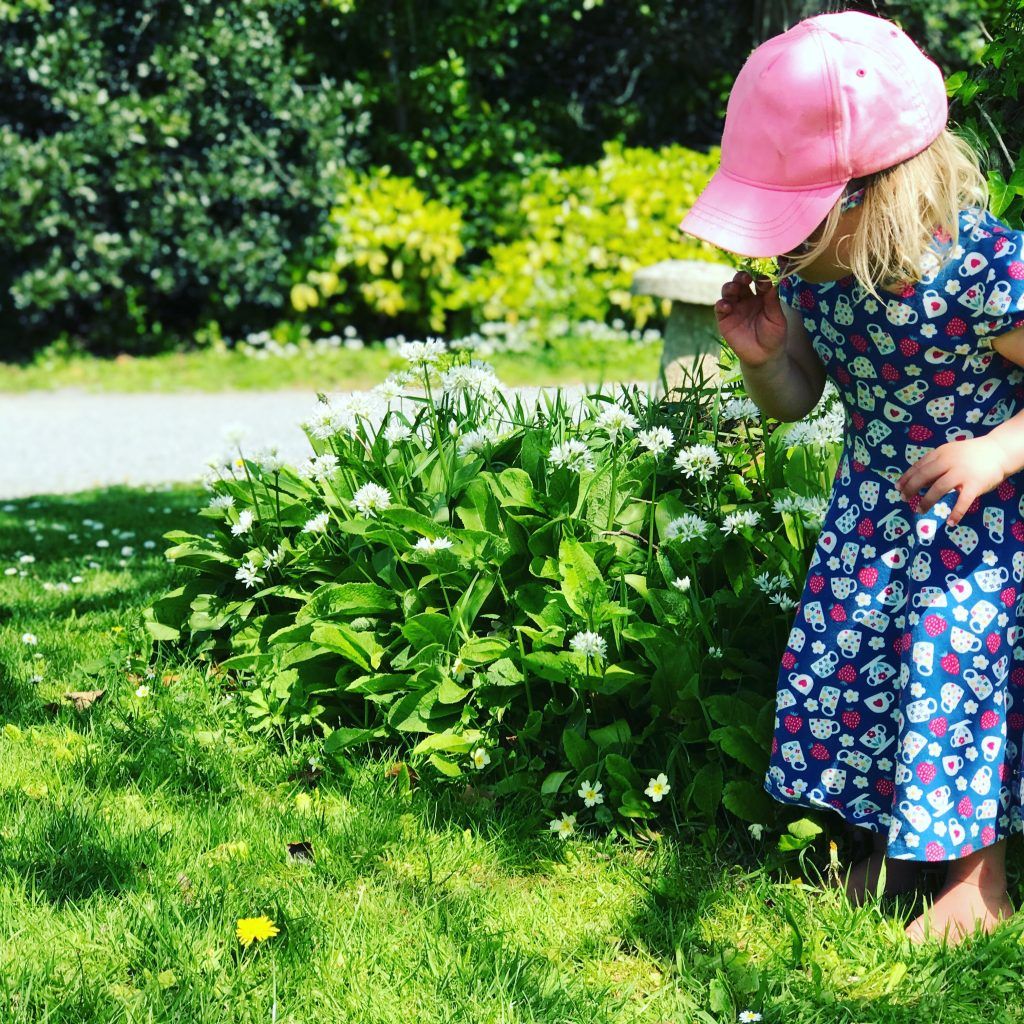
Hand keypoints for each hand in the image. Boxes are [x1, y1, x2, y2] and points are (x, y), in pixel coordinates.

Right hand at [714, 271, 787, 367]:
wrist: (764, 356)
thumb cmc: (774, 336)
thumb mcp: (777, 318)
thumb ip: (772, 301)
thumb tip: (770, 282)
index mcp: (761, 296)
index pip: (757, 281)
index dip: (758, 278)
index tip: (762, 281)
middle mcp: (746, 299)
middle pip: (740, 282)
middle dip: (741, 277)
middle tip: (745, 278)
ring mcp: (734, 308)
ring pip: (728, 291)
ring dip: (730, 287)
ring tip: (734, 290)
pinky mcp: (724, 319)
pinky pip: (719, 307)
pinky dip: (721, 304)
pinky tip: (727, 306)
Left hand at [896, 436, 1010, 525]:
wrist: (998, 451)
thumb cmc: (971, 455)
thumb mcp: (950, 454)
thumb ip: (936, 465)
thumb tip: (919, 482)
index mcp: (941, 454)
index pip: (918, 466)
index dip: (906, 478)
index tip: (897, 487)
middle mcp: (949, 462)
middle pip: (924, 477)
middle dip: (911, 489)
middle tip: (904, 499)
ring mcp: (962, 473)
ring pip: (938, 489)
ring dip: (927, 502)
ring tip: (919, 510)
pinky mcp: (975, 484)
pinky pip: (963, 501)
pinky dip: (956, 513)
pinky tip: (950, 522)